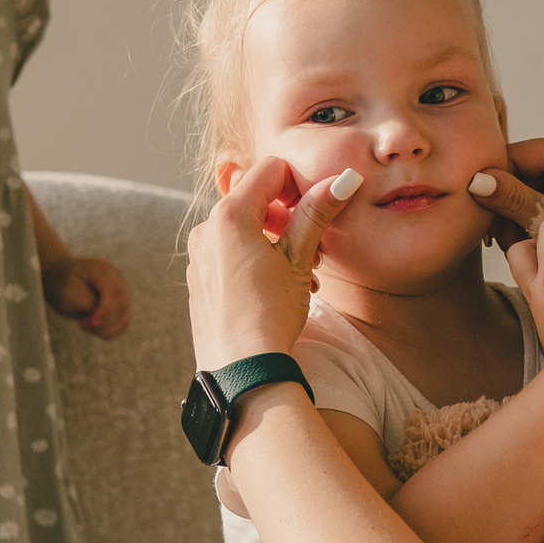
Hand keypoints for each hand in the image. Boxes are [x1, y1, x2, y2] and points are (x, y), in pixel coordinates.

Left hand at [43, 255, 132, 339]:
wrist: (61, 280)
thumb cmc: (63, 283)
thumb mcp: (68, 289)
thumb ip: (86, 300)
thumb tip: (100, 314)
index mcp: (103, 270)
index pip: (114, 291)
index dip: (106, 310)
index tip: (92, 323)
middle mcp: (117, 280)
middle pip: (123, 306)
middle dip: (104, 322)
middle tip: (82, 324)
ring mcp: (121, 292)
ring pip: (125, 317)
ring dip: (106, 329)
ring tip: (85, 325)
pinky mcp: (121, 306)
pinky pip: (122, 324)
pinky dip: (109, 332)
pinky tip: (93, 328)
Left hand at [186, 159, 360, 370]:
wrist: (240, 372)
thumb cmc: (269, 315)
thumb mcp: (299, 260)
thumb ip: (316, 214)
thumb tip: (343, 179)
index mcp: (228, 215)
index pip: (270, 170)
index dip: (300, 184)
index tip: (319, 210)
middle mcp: (206, 229)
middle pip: (256, 198)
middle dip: (290, 217)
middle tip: (316, 249)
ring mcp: (199, 255)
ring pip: (244, 228)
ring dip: (277, 240)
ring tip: (304, 273)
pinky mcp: (200, 279)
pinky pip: (230, 252)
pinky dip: (256, 259)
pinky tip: (278, 287)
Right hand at [477, 132, 543, 245]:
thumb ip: (515, 199)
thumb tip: (475, 182)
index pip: (519, 154)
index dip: (494, 179)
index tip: (476, 206)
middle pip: (520, 170)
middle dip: (506, 203)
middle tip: (497, 234)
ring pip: (525, 187)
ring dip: (513, 215)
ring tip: (513, 241)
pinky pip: (537, 198)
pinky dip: (526, 220)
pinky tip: (524, 240)